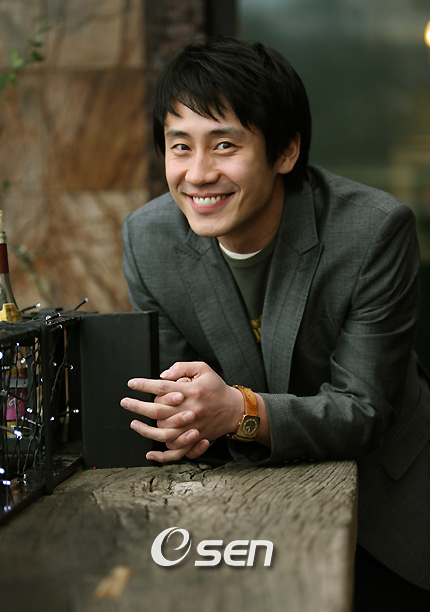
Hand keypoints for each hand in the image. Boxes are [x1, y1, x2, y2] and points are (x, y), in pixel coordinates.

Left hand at [120, 362, 243, 462]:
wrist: (235, 410)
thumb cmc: (216, 388)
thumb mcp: (204, 369)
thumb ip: (182, 368)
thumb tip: (162, 376)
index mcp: (192, 391)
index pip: (162, 387)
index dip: (144, 385)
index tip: (131, 383)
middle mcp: (191, 410)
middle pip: (158, 410)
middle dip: (137, 406)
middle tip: (124, 401)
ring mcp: (192, 428)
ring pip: (163, 433)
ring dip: (145, 429)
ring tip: (133, 423)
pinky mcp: (195, 440)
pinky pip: (176, 452)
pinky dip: (162, 456)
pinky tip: (149, 454)